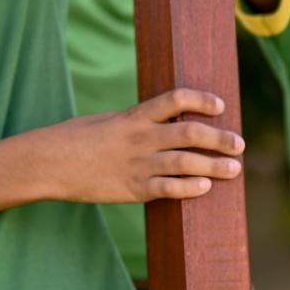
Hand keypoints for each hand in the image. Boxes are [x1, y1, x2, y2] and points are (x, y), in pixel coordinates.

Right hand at [43, 89, 242, 202]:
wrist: (50, 163)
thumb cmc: (76, 138)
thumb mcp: (107, 121)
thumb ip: (135, 123)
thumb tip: (160, 123)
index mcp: (134, 116)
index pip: (176, 100)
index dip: (202, 100)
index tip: (220, 106)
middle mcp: (141, 138)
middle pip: (191, 133)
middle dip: (220, 138)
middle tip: (239, 143)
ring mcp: (138, 164)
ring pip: (187, 163)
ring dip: (215, 166)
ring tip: (234, 169)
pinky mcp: (133, 189)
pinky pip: (169, 189)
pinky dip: (190, 188)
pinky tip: (204, 187)